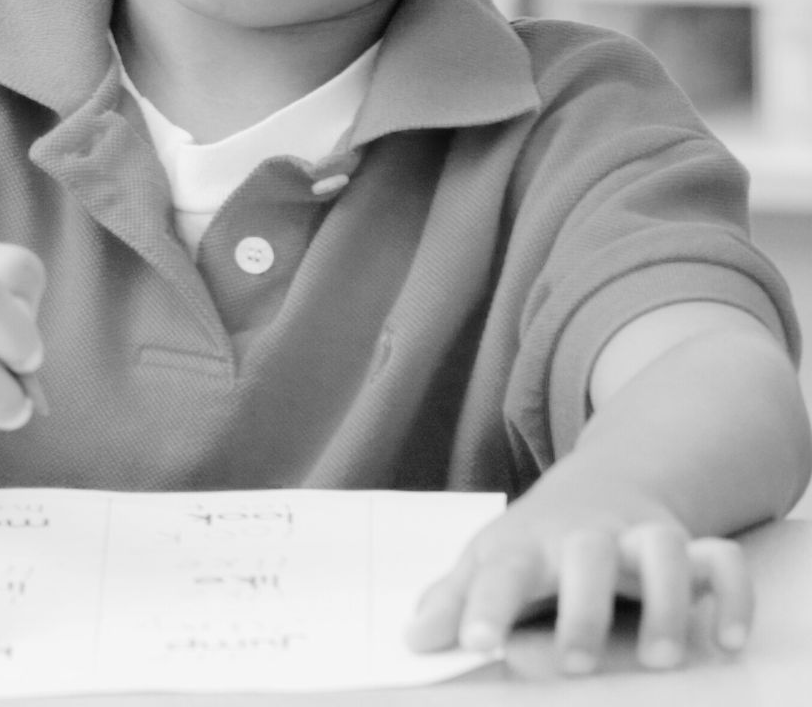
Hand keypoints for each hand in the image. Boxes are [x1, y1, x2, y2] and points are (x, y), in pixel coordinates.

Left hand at [405, 481, 751, 674]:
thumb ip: (453, 602)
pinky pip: (723, 561)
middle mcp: (585, 536)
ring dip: (666, 601)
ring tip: (662, 659)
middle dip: (583, 607)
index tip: (473, 642)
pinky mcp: (691, 547)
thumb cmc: (534, 542)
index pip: (500, 571)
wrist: (601, 485)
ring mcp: (640, 537)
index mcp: (527, 544)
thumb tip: (413, 640)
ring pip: (661, 549)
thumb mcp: (488, 563)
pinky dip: (733, 596)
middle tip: (576, 662)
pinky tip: (728, 641)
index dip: (484, 606)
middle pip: (585, 554)